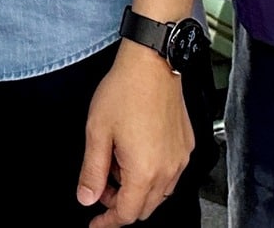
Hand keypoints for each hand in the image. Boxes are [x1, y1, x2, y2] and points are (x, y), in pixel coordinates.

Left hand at [78, 43, 192, 224]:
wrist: (152, 62)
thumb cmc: (126, 90)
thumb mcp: (97, 132)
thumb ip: (91, 171)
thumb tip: (87, 198)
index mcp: (145, 171)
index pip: (126, 214)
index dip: (107, 222)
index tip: (95, 221)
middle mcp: (168, 169)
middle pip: (144, 208)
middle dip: (120, 204)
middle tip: (100, 186)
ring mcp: (180, 158)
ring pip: (159, 193)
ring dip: (136, 190)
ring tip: (115, 165)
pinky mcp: (186, 145)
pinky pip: (171, 174)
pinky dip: (152, 175)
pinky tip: (135, 154)